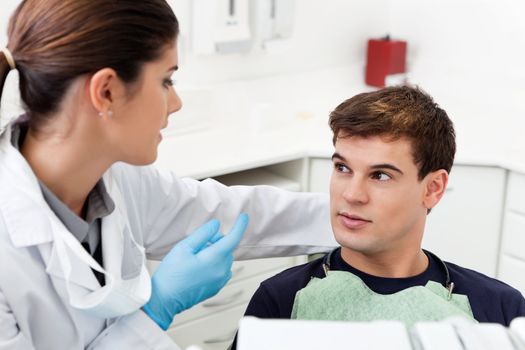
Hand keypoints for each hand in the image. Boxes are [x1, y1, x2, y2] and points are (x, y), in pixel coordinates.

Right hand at [143, 213, 248, 329]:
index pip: (234, 238)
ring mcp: (220, 281)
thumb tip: (216, 226)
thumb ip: (203, 234)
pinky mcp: (216, 288)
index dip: (240, 226)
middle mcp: (222, 270)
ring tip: (195, 257)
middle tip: (197, 243)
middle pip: (227, 248)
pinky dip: (215, 263)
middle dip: (217, 241)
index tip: (244, 217)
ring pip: (225, 259)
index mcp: (215, 258)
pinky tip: (199, 266)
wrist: (164, 300)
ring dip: (216, 253)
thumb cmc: (171, 274)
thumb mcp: (184, 247)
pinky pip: (222, 269)